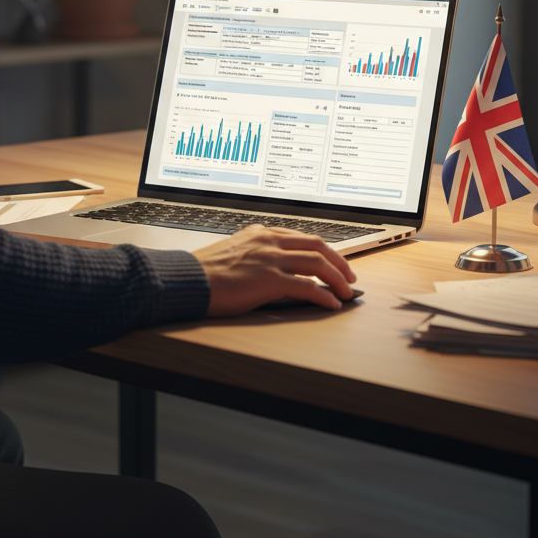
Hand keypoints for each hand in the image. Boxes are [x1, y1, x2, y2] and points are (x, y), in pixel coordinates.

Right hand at [194, 224, 356, 315]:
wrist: (187, 279)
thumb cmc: (205, 271)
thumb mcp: (234, 251)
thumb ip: (256, 252)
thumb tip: (274, 266)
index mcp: (261, 233)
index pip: (303, 237)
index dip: (325, 250)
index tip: (335, 261)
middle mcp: (269, 242)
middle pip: (318, 246)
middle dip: (339, 262)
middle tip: (349, 277)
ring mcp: (270, 259)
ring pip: (318, 263)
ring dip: (337, 279)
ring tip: (346, 292)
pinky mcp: (269, 279)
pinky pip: (307, 286)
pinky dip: (324, 295)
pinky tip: (331, 304)